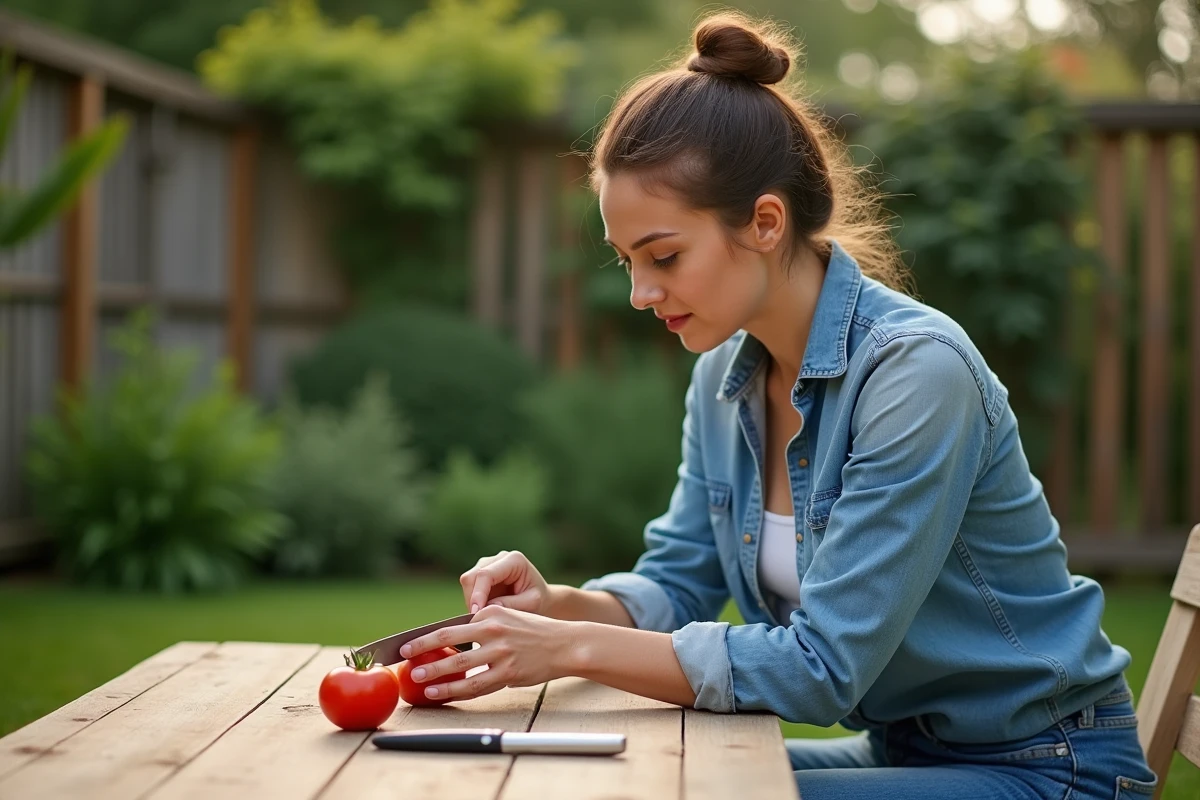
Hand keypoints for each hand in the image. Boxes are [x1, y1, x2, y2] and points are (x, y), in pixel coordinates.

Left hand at [398, 605, 577, 701]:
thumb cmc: (535, 633)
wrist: (565, 644)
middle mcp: (493, 630)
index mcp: (490, 614)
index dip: (426, 637)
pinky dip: (455, 690)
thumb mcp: (508, 618)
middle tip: (402, 657)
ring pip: (459, 666)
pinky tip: (440, 694)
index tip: (408, 645)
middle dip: (421, 650)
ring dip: (434, 674)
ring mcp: (500, 653)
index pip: (450, 626)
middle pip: (447, 640)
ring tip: (417, 681)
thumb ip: (483, 627)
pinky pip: (475, 685)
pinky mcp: (508, 673)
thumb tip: (454, 642)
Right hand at [460, 550, 550, 614]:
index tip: (476, 614)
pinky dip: (473, 602)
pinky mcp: (480, 574)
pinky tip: (484, 612)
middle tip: (480, 620)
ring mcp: (487, 564)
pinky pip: (469, 588)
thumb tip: (487, 608)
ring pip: (467, 582)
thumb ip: (511, 604)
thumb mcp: (531, 603)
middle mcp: (498, 558)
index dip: (478, 594)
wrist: (540, 597)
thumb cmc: (538, 600)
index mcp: (514, 560)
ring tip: (486, 616)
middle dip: (473, 599)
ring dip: (472, 601)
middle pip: (472, 576)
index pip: (486, 574)